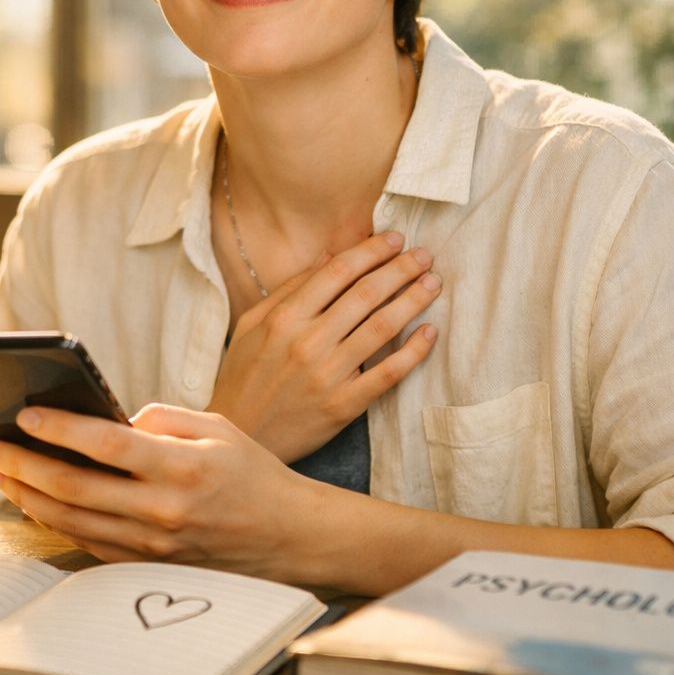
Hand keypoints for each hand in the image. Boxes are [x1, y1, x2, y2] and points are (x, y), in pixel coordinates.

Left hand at [0, 404, 322, 581]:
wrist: (287, 537)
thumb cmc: (253, 474)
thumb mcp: (218, 427)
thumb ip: (161, 418)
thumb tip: (107, 419)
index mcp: (183, 467)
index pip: (106, 445)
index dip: (59, 428)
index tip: (24, 415)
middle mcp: (163, 511)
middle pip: (75, 488)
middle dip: (23, 465)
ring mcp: (152, 545)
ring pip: (71, 520)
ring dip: (26, 495)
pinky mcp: (146, 565)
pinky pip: (87, 542)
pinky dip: (53, 521)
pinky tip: (33, 500)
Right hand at [208, 230, 441, 461]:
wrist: (239, 436)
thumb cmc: (243, 376)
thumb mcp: (253, 325)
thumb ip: (290, 289)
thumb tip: (329, 256)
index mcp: (284, 318)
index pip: (337, 272)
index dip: (370, 251)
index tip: (395, 239)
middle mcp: (307, 342)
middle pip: (366, 294)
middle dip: (401, 269)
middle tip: (424, 255)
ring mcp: (328, 375)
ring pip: (382, 328)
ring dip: (413, 300)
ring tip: (433, 283)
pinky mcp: (344, 406)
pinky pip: (387, 374)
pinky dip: (413, 352)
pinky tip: (430, 332)